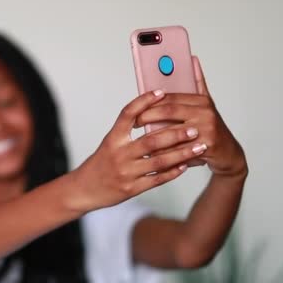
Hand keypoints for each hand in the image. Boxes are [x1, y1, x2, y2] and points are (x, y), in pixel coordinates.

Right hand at [71, 90, 204, 210]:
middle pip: (151, 140)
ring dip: (181, 154)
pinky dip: (172, 172)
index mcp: (112, 139)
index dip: (144, 102)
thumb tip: (151, 114)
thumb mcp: (109, 144)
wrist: (83, 190)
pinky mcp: (131, 189)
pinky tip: (185, 166)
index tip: (162, 92)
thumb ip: (127, 131)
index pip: (128, 115)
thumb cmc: (99, 164)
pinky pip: (156, 180)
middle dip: (176, 134)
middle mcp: (119, 154)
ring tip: (199, 146)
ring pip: (159, 161)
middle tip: (194, 128)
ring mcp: (126, 172)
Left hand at [136, 56, 247, 178]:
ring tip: (140, 139)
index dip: (150, 102)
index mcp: (201, 100)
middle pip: (169, 111)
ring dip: (153, 136)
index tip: (136, 108)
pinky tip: (153, 153)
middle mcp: (205, 112)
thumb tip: (192, 59)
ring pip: (171, 132)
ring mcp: (206, 129)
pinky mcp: (206, 145)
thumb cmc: (211, 128)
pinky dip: (164, 152)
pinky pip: (178, 149)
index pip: (170, 97)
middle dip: (148, 116)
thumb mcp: (205, 104)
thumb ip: (197, 83)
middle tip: (135, 122)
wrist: (228, 153)